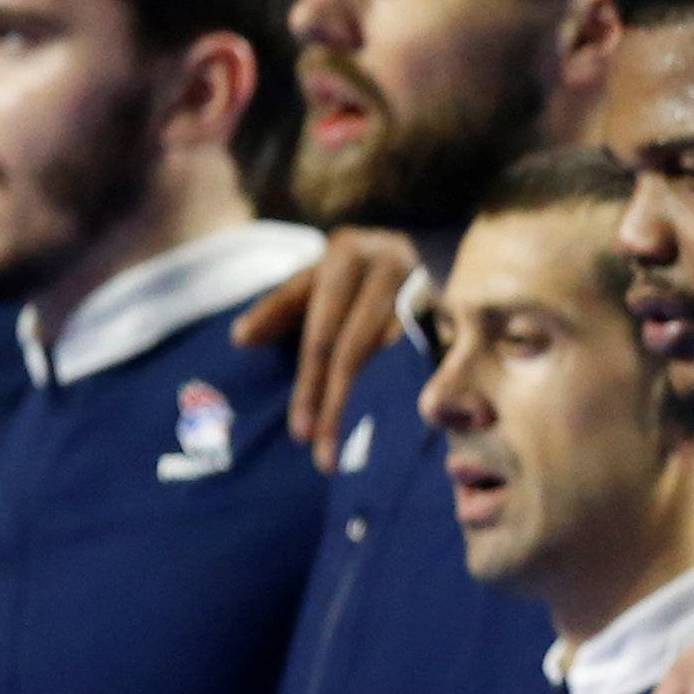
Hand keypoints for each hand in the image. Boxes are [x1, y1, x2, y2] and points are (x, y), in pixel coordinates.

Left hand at [231, 227, 419, 469]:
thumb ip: (280, 308)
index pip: (322, 335)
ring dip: (374, 402)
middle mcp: (388, 264)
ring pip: (395, 353)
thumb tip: (239, 339)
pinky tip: (402, 419)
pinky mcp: (453, 301)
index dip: (310, 386)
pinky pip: (430, 350)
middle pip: (355, 349)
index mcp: (346, 254)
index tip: (300, 434)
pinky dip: (413, 386)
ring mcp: (425, 283)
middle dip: (336, 404)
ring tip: (353, 444)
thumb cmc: (354, 270)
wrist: (419, 239)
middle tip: (323, 453)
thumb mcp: (314, 279)